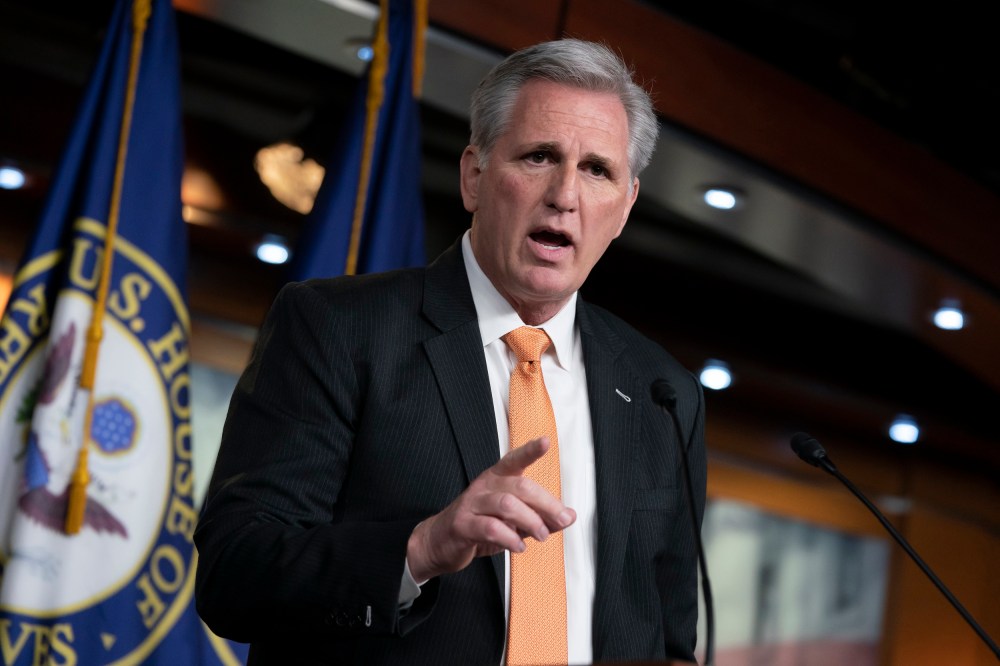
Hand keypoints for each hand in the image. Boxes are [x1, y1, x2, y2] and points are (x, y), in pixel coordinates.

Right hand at [406, 436, 575, 582]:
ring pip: (506, 504)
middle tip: (560, 520)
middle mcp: (484, 486)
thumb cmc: (479, 526)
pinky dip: (510, 538)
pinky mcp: (462, 524)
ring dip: (530, 521)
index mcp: (497, 478)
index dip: (530, 450)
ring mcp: (471, 504)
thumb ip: (540, 516)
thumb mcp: (513, 521)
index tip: (546, 442)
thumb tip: (569, 516)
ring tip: (540, 536)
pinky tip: (518, 546)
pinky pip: (490, 528)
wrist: (438, 542)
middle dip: (546, 504)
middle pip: (520, 486)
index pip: (515, 459)